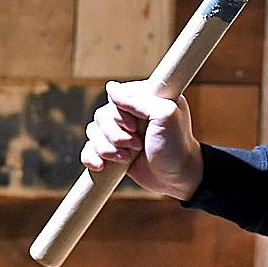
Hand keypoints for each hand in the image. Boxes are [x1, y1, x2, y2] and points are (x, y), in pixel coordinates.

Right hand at [80, 80, 203, 200]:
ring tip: (125, 159)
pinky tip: (102, 166)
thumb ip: (138, 100)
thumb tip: (111, 87)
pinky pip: (89, 149)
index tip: (135, 127)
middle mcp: (131, 113)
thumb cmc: (176, 145)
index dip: (120, 114)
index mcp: (144, 98)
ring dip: (105, 148)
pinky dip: (91, 157)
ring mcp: (120, 132)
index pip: (116, 96)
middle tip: (136, 145)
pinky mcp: (113, 151)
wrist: (178, 179)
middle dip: (115, 135)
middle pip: (101, 115)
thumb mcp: (164, 116)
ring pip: (93, 132)